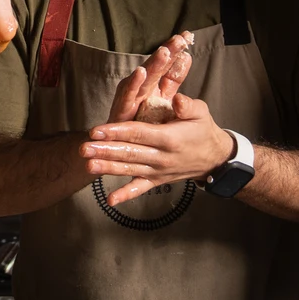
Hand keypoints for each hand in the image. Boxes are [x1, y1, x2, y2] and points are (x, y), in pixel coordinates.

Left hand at [82, 94, 235, 206]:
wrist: (214, 157)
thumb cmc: (204, 130)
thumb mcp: (201, 112)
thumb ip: (187, 106)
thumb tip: (176, 98)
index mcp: (170, 138)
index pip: (138, 133)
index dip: (116, 131)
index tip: (97, 130)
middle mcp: (162, 157)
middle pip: (129, 153)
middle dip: (105, 150)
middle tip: (84, 148)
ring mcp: (158, 171)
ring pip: (130, 169)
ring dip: (108, 168)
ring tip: (88, 165)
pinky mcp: (157, 180)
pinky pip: (140, 189)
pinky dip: (125, 195)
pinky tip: (110, 200)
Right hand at [107, 31, 194, 123]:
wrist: (121, 147)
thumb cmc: (142, 124)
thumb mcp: (165, 100)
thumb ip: (174, 79)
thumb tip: (187, 57)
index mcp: (153, 85)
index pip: (166, 65)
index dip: (176, 51)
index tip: (187, 36)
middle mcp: (141, 88)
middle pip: (156, 67)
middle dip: (167, 52)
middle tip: (179, 40)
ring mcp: (130, 97)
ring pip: (144, 78)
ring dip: (153, 64)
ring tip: (164, 52)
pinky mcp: (121, 109)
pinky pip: (128, 95)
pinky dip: (133, 83)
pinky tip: (141, 72)